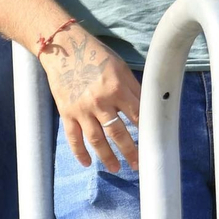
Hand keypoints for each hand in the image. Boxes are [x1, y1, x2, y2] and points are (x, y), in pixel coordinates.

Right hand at [39, 24, 141, 171]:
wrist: (65, 49)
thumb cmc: (97, 56)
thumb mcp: (121, 68)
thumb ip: (132, 88)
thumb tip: (146, 107)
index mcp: (117, 88)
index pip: (136, 115)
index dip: (146, 130)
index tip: (153, 143)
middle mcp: (100, 101)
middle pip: (117, 132)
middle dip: (130, 151)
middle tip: (138, 164)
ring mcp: (81, 109)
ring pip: (96, 140)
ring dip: (107, 157)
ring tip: (116, 169)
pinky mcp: (66, 113)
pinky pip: (73, 138)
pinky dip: (80, 152)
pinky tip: (87, 163)